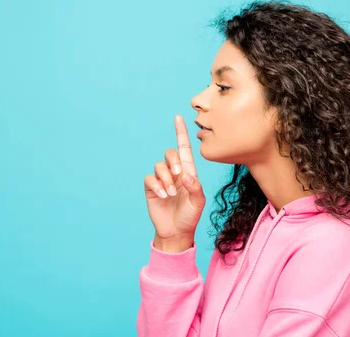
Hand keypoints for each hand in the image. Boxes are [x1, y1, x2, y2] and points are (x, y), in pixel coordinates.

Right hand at [144, 115, 206, 244]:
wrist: (177, 232)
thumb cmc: (190, 215)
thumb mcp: (199, 202)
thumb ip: (195, 187)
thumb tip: (185, 174)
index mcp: (188, 172)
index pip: (184, 148)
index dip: (181, 133)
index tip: (178, 118)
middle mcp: (174, 173)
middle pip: (170, 153)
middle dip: (173, 161)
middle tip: (178, 175)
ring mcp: (162, 180)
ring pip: (159, 166)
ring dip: (166, 178)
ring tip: (171, 193)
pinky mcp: (151, 188)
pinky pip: (150, 178)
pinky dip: (156, 185)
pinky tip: (163, 195)